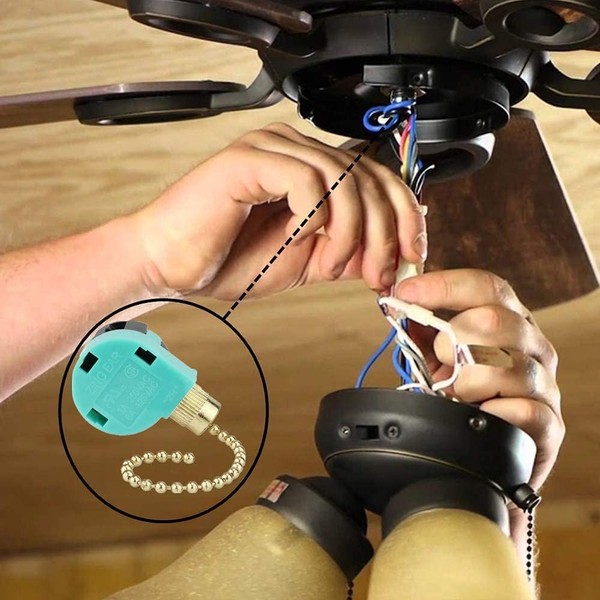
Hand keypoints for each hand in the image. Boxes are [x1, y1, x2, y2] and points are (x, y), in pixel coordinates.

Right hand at [131, 123, 425, 299]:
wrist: (171, 266)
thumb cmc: (230, 260)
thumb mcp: (308, 260)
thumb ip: (348, 251)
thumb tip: (392, 256)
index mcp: (312, 169)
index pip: (377, 178)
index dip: (403, 215)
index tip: (411, 255)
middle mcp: (296, 150)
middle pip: (369, 177)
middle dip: (383, 233)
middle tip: (375, 273)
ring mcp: (272, 149)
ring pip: (343, 180)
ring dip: (348, 233)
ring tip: (327, 266)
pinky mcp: (249, 158)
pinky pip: (307, 181)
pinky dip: (314, 217)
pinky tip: (298, 237)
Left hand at [395, 268, 563, 492]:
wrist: (488, 454)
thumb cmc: (465, 398)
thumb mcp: (440, 359)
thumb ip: (423, 330)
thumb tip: (398, 304)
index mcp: (509, 320)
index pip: (486, 286)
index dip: (444, 286)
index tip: (406, 292)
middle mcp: (532, 345)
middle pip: (494, 320)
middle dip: (451, 342)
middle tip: (440, 365)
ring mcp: (544, 383)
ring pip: (505, 366)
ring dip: (466, 384)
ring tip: (456, 397)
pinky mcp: (549, 424)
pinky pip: (522, 410)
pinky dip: (489, 414)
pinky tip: (478, 415)